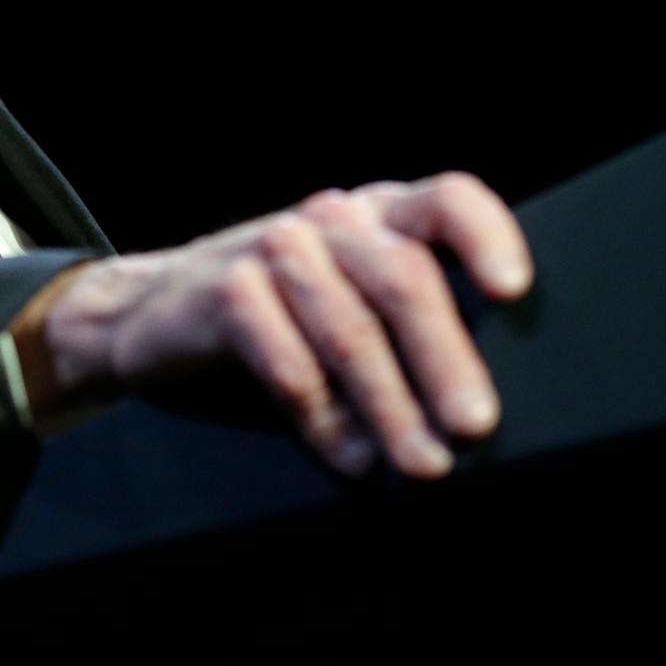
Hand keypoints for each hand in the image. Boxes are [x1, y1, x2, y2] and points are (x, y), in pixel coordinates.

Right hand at [12, 173, 531, 477]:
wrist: (151, 316)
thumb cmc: (282, 322)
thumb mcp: (354, 308)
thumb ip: (412, 338)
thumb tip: (479, 421)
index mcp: (380, 215)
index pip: (447, 200)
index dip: (487, 236)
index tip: (513, 291)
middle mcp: (332, 221)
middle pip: (403, 278)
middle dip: (445, 360)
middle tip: (474, 427)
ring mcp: (275, 248)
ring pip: (348, 326)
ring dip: (389, 405)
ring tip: (420, 465)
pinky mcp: (224, 291)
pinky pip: (286, 361)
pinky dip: (324, 418)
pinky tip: (349, 459)